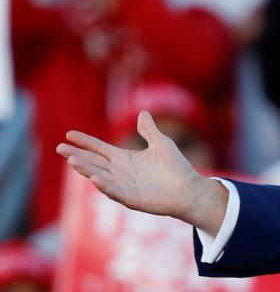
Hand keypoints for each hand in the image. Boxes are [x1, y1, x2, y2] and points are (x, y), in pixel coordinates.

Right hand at [57, 111, 227, 234]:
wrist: (188, 188)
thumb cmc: (175, 167)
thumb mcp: (161, 143)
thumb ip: (149, 130)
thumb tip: (142, 112)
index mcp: (125, 158)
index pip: (99, 148)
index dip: (85, 142)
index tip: (69, 134)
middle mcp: (120, 172)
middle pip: (93, 162)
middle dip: (77, 155)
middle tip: (60, 148)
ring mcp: (124, 185)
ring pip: (99, 176)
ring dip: (85, 169)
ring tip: (72, 160)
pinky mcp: (131, 198)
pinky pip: (114, 191)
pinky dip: (104, 185)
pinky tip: (94, 178)